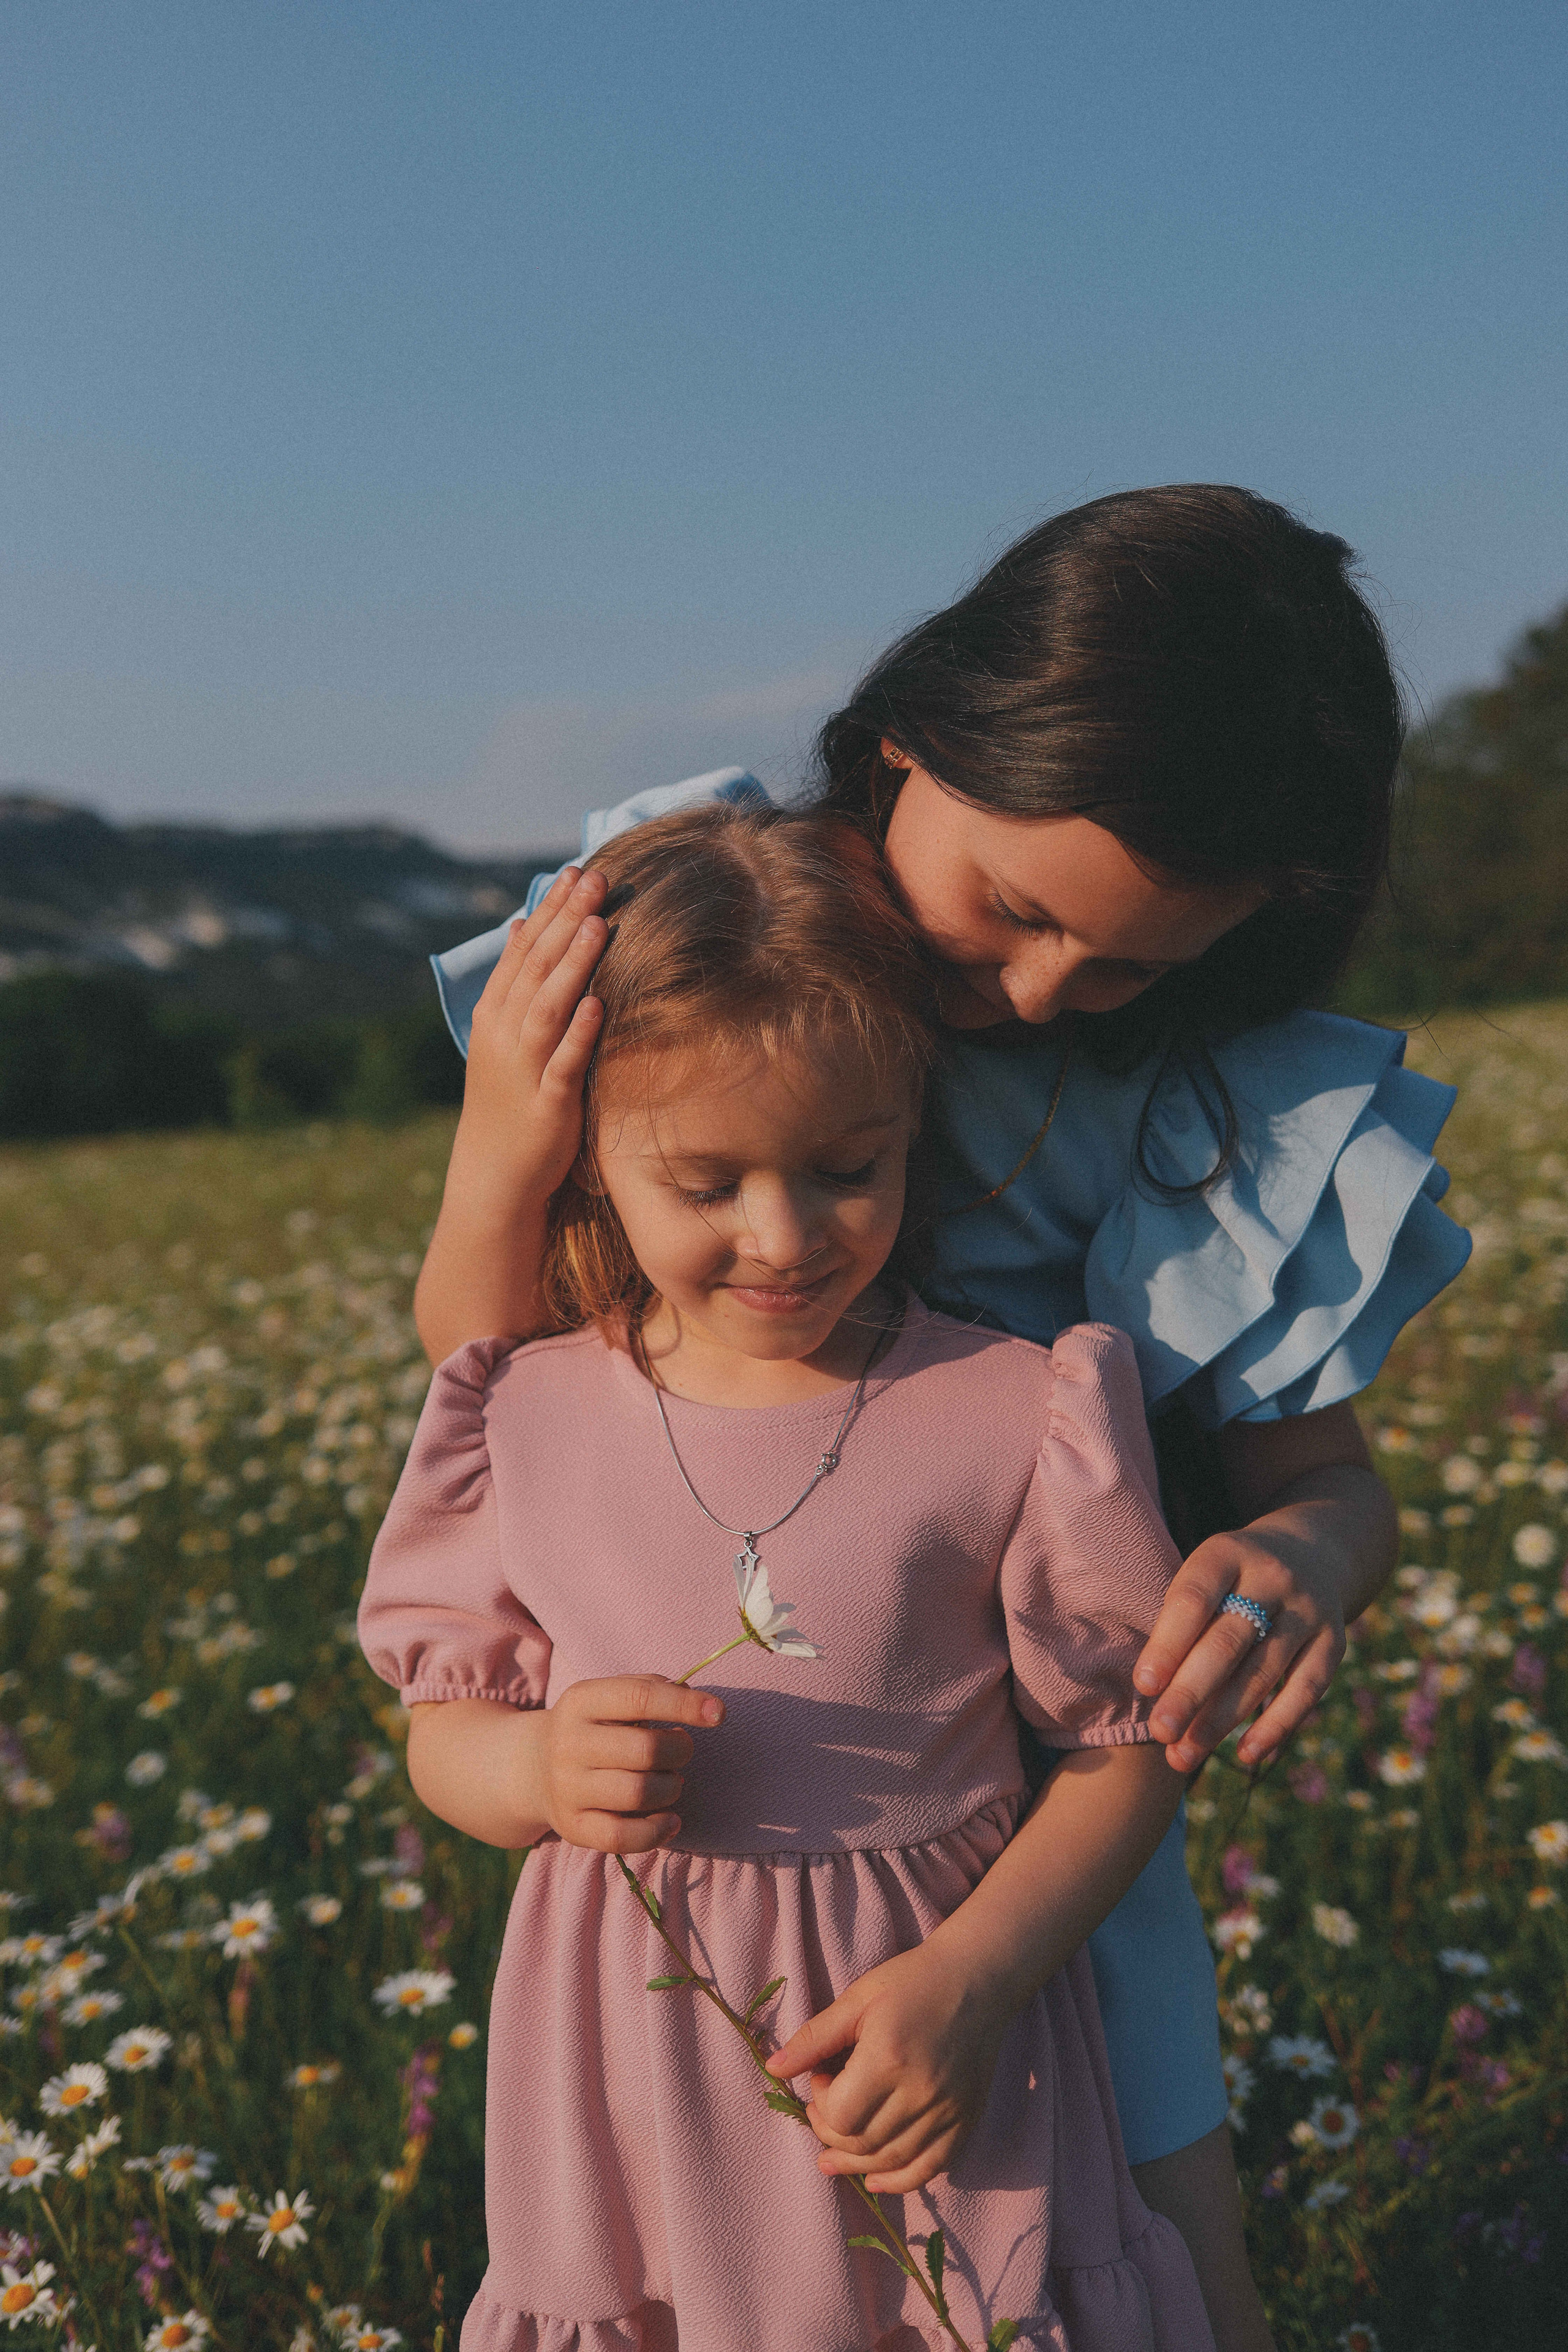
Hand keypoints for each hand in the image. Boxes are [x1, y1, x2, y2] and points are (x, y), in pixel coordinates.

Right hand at [458, 865, 609, 1199]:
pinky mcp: (547, 1104)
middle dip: (567, 922)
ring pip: (549, 1007)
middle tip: (596, 879)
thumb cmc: (509, 1099)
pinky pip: (564, 1063)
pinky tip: (597, 1004)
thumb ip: (517, 981)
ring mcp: (524, 1069)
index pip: (524, 950)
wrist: (493, 1174)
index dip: (551, 910)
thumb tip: (522, 924)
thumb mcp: (505, 1034)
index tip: (576, 871)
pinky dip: (578, 1034)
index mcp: (496, 1014)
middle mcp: (505, 1035)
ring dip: (573, 965)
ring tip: (599, 925)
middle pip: (537, 968)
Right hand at [540, 1677, 722, 1851]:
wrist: (534, 1767)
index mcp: (580, 1701)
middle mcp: (568, 1744)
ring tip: (670, 1780)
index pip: (639, 1696)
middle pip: (645, 1750)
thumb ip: (650, 1689)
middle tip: (682, 1749)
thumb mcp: (609, 1696)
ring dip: (672, 1787)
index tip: (719, 1712)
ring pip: (639, 1793)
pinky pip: (623, 1838)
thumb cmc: (593, 1726)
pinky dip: (658, 1832)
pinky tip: (671, 1820)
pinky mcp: (572, 1828)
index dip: (684, 1704)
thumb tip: (695, 1699)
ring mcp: (567, 1789)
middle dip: (680, 1750)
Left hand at [765, 1944, 1008, 2194]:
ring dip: (855, 2165)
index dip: (820, 2103)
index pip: (839, 2115)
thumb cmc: (911, 1981)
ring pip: (891, 2161)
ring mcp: (947, 2111)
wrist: (977, 1980)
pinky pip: (930, 2169)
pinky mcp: (966, 2120)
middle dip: (830, 2134)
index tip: (822, 2076)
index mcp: (888, 2059)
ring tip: (831, 2158)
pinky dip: (900, 2181)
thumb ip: (815, 2037)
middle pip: (862, 2144)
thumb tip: (772, 2070)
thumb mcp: (857, 1999)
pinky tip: (875, 2180)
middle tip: (822, 2112)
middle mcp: (920, 2093)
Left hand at [1134, 1523, 1346, 1772]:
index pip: (1193, 1599)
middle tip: (1161, 1730)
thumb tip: (1152, 1691)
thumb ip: (1180, 1620)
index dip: (1168, 1644)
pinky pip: (1305, 1690)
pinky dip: (1274, 1725)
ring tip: (1184, 1755)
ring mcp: (1308, 1609)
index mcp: (1227, 1553)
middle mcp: (1272, 1577)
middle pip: (1227, 1642)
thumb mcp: (1205, 1574)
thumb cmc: (1231, 1578)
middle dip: (1190, 1692)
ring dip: (1220, 1720)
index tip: (1143, 1686)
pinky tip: (1245, 1754)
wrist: (1310, 1552)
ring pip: (1262, 1672)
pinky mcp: (1334, 1641)